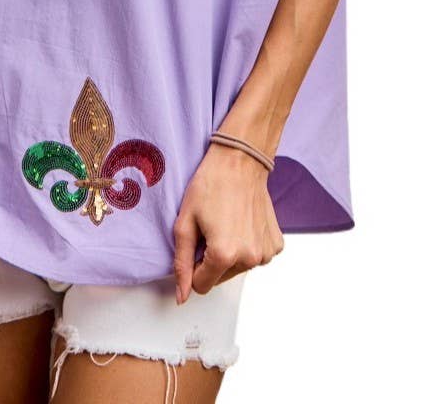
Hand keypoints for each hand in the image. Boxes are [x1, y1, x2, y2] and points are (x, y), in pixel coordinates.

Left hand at [172, 142, 283, 303]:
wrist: (240, 161)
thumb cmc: (210, 185)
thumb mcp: (185, 222)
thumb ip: (181, 263)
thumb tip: (182, 296)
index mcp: (224, 255)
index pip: (201, 285)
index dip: (193, 266)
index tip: (195, 243)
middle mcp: (249, 259)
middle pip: (220, 278)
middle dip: (211, 260)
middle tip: (210, 228)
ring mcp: (266, 253)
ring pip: (238, 269)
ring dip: (230, 254)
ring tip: (226, 223)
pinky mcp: (276, 245)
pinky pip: (255, 257)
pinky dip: (247, 245)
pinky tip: (242, 223)